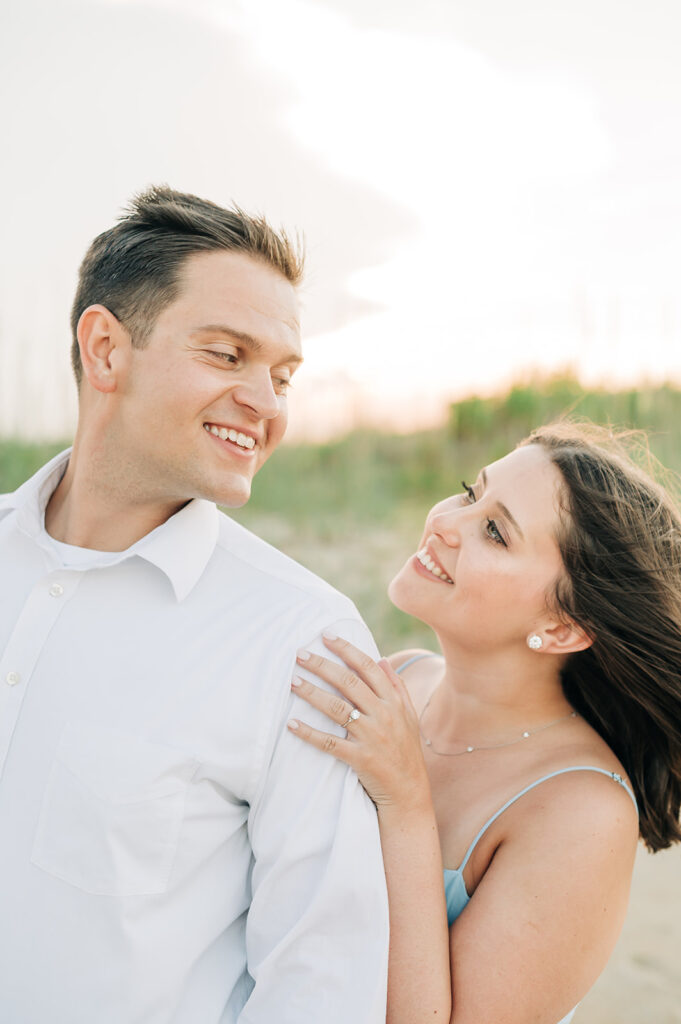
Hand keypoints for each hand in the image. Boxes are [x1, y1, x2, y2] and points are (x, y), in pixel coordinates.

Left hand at [288, 633, 429, 810]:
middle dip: (322, 665)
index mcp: (394, 702)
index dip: (347, 649)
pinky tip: (292, 724)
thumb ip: (396, 687)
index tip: (327, 636)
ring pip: (336, 708)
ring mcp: (371, 737)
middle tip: (299, 654)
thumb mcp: (409, 716)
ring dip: (311, 693)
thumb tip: (381, 659)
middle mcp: (384, 715)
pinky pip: (330, 743)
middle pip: (348, 682)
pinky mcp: (360, 758)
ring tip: (292, 681)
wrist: (410, 793)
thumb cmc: (406, 751)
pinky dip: (310, 733)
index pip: (368, 667)